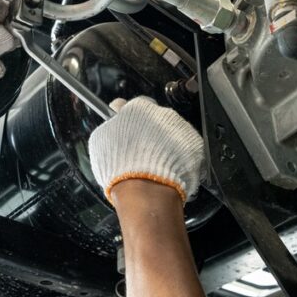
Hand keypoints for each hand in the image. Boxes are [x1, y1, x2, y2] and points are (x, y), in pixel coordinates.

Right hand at [88, 96, 205, 203]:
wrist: (146, 190)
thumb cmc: (120, 167)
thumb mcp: (101, 141)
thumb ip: (110, 125)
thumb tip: (113, 119)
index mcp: (138, 109)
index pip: (133, 105)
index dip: (128, 119)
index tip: (126, 129)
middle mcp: (162, 114)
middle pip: (155, 119)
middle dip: (149, 132)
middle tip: (141, 152)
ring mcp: (181, 128)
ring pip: (171, 132)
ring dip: (165, 144)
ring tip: (156, 164)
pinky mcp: (195, 145)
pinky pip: (185, 147)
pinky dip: (179, 156)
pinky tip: (169, 169)